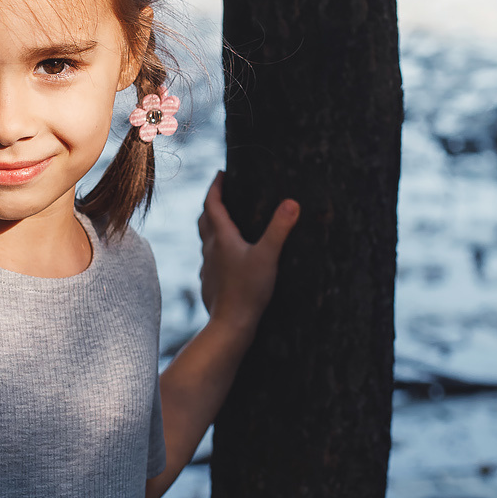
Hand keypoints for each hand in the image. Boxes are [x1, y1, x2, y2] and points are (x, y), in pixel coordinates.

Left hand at [198, 172, 298, 333]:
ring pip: (205, 239)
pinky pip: (209, 259)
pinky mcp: (210, 282)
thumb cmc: (248, 290)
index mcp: (222, 238)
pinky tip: (226, 258)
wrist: (230, 324)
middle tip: (221, 193)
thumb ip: (279, 229)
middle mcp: (211, 249)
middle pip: (204, 219)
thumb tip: (292, 202)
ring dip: (211, 226)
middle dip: (211, 203)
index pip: (212, 204)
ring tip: (225, 222)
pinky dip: (215, 250)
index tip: (221, 173)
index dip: (215, 187)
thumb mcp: (268, 256)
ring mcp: (208, 266)